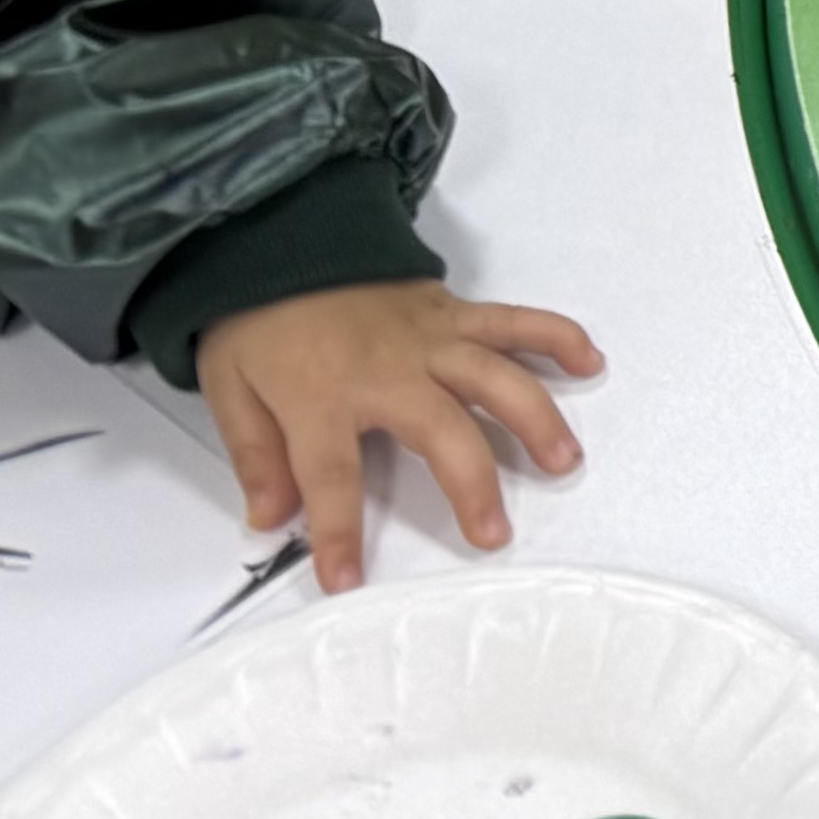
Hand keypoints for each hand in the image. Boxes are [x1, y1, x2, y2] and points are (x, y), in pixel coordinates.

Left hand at [198, 278, 601, 592]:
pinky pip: (513, 322)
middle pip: (442, 431)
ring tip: (564, 461)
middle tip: (495, 533)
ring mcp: (429, 339)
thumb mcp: (228, 389)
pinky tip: (590, 361)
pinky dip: (556, 337)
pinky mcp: (453, 312)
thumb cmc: (255, 321)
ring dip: (535, 419)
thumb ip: (255, 455)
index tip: (346, 581)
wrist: (282, 237)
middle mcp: (387, 370)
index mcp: (322, 396)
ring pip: (495, 377)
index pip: (330, 478)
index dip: (339, 532)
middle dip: (471, 486)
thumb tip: (270, 517)